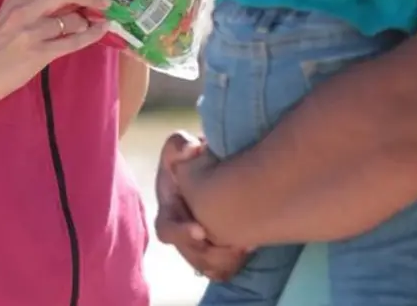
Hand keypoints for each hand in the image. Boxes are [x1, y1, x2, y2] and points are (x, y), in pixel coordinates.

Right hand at [0, 0, 110, 107]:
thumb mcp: (9, 12)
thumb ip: (33, 0)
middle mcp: (25, 8)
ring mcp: (32, 31)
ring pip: (73, 17)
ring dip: (89, 18)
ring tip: (94, 21)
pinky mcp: (40, 53)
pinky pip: (74, 41)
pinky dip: (92, 34)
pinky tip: (101, 30)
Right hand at [154, 131, 247, 281]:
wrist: (217, 169)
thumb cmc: (195, 158)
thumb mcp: (181, 146)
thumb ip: (178, 145)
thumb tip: (189, 149)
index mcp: (170, 210)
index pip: (167, 229)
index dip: (181, 234)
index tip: (201, 231)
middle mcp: (180, 232)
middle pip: (190, 255)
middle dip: (211, 253)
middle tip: (238, 245)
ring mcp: (195, 245)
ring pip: (205, 267)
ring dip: (225, 260)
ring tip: (247, 246)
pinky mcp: (212, 253)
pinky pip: (220, 271)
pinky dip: (233, 265)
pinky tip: (249, 249)